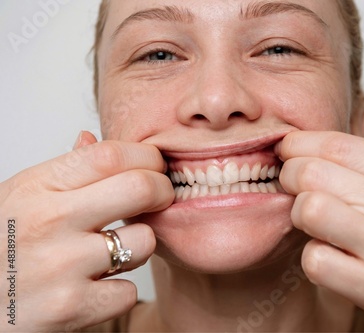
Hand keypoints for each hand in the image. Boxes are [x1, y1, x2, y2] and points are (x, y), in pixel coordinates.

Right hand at [0, 131, 173, 330]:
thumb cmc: (0, 246)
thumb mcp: (19, 196)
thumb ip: (61, 171)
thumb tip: (90, 138)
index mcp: (37, 186)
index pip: (111, 154)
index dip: (147, 157)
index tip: (154, 166)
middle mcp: (50, 220)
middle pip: (141, 188)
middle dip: (162, 191)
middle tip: (158, 199)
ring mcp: (61, 265)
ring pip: (144, 241)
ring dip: (138, 247)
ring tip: (113, 251)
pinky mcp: (71, 308)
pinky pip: (129, 291)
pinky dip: (118, 292)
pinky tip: (93, 287)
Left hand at [277, 131, 363, 331]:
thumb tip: (344, 150)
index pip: (336, 144)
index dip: (300, 144)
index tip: (291, 150)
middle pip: (311, 173)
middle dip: (291, 175)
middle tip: (295, 184)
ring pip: (308, 210)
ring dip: (301, 214)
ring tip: (314, 219)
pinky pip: (315, 260)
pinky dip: (314, 256)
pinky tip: (330, 254)